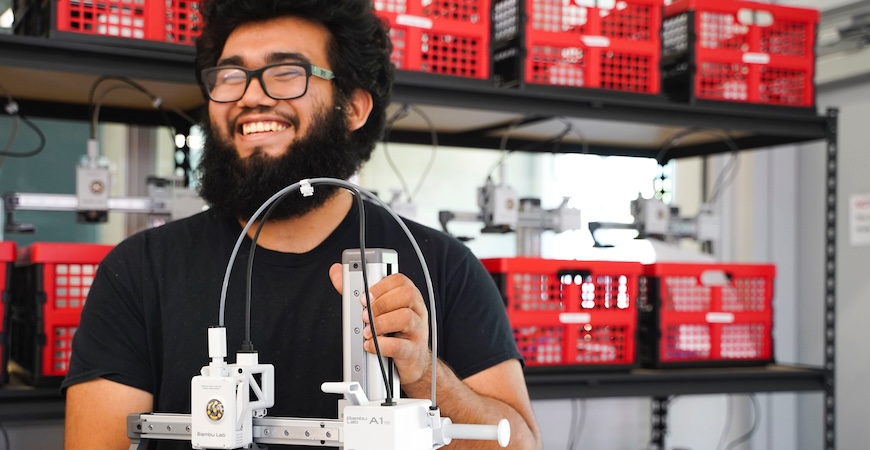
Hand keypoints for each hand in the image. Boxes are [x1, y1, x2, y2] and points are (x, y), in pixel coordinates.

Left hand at [328, 263, 430, 384]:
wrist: (411, 361)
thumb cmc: (393, 332)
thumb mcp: (377, 309)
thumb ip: (355, 291)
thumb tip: (336, 272)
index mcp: (408, 297)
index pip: (400, 280)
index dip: (380, 286)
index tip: (364, 297)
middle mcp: (416, 310)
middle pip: (407, 295)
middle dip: (381, 303)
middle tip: (364, 315)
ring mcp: (417, 330)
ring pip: (405, 317)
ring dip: (380, 323)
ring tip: (366, 331)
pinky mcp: (413, 351)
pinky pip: (399, 345)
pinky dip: (380, 345)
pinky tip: (370, 345)